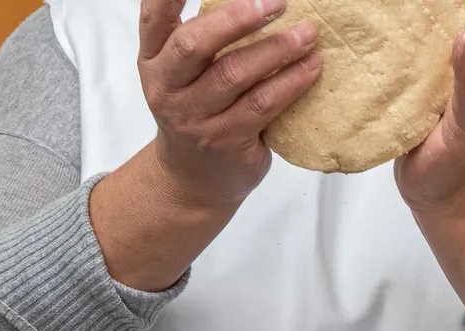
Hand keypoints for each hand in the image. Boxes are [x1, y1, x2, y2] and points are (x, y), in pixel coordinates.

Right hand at [137, 0, 322, 209]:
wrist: (194, 180)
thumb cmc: (198, 114)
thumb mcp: (184, 76)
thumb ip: (204, 42)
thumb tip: (258, 4)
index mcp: (154, 61)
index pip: (154, 17)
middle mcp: (166, 88)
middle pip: (194, 44)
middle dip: (238, 18)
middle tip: (278, 2)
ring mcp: (194, 118)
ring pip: (234, 75)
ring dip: (277, 50)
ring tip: (308, 35)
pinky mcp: (225, 140)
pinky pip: (262, 104)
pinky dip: (291, 82)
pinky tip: (311, 68)